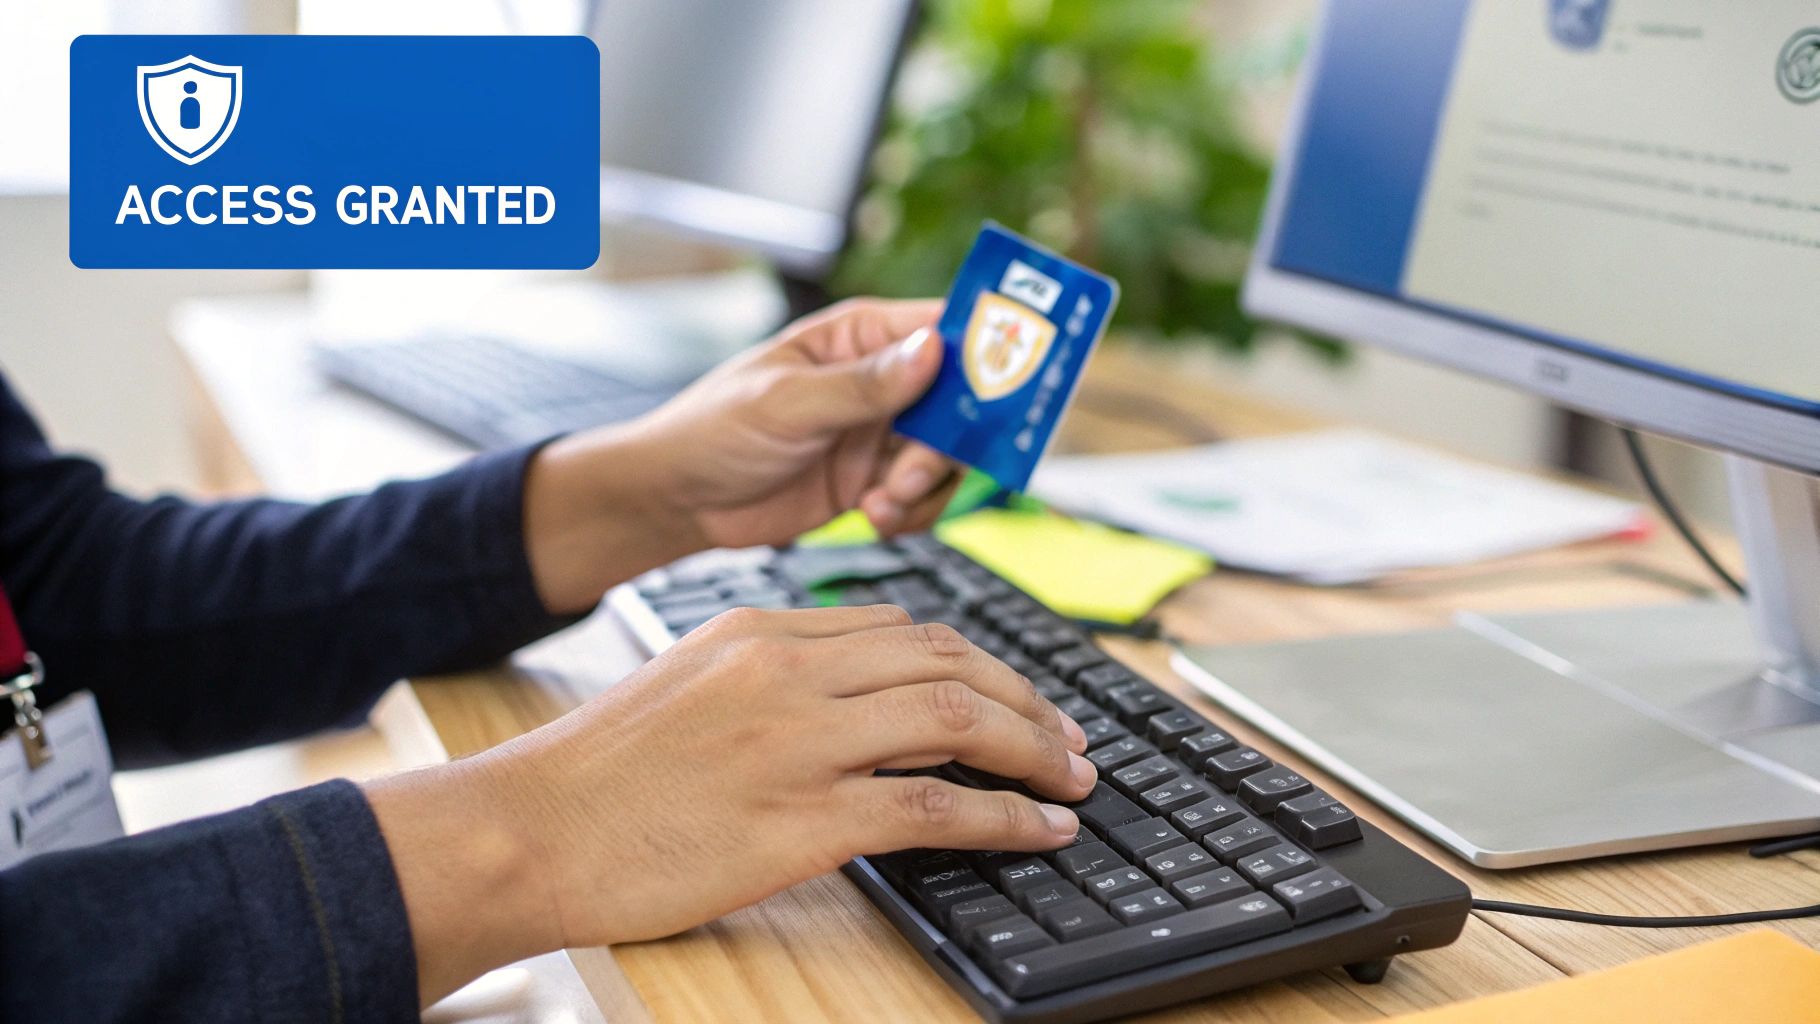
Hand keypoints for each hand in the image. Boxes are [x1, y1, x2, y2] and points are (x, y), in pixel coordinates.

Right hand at [365, 605, 1094, 1003]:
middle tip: (1070, 737)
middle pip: (946, 661)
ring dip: (1034, 750)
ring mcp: (799, 739)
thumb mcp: (686, 687)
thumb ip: (770, 678)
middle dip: (1026, 699)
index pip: (902, 629)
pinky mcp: (803, 816)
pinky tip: (1040, 830)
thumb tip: (851, 699)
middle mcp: (788, 668)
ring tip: (1074, 779)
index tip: (1015, 692)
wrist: (525, 830)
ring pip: (956, 718)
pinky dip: (1004, 817)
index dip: (978, 662)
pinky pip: (935, 806)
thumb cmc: (596, 774)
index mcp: (760, 629)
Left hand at [633, 298, 958, 549]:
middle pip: (959, 402)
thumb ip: (863, 384)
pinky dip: (909, 514)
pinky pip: (921, 497)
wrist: (680, 501)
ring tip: (881, 502)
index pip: (943, 327)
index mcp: (861, 336)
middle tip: (914, 471)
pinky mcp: (871, 481)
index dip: (985, 350)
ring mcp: (878, 433)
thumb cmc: (714, 429)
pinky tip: (872, 518)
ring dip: (926, 486)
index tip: (1008, 386)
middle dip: (949, 443)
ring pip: (947, 457)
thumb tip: (933, 351)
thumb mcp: (787, 402)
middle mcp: (879, 381)